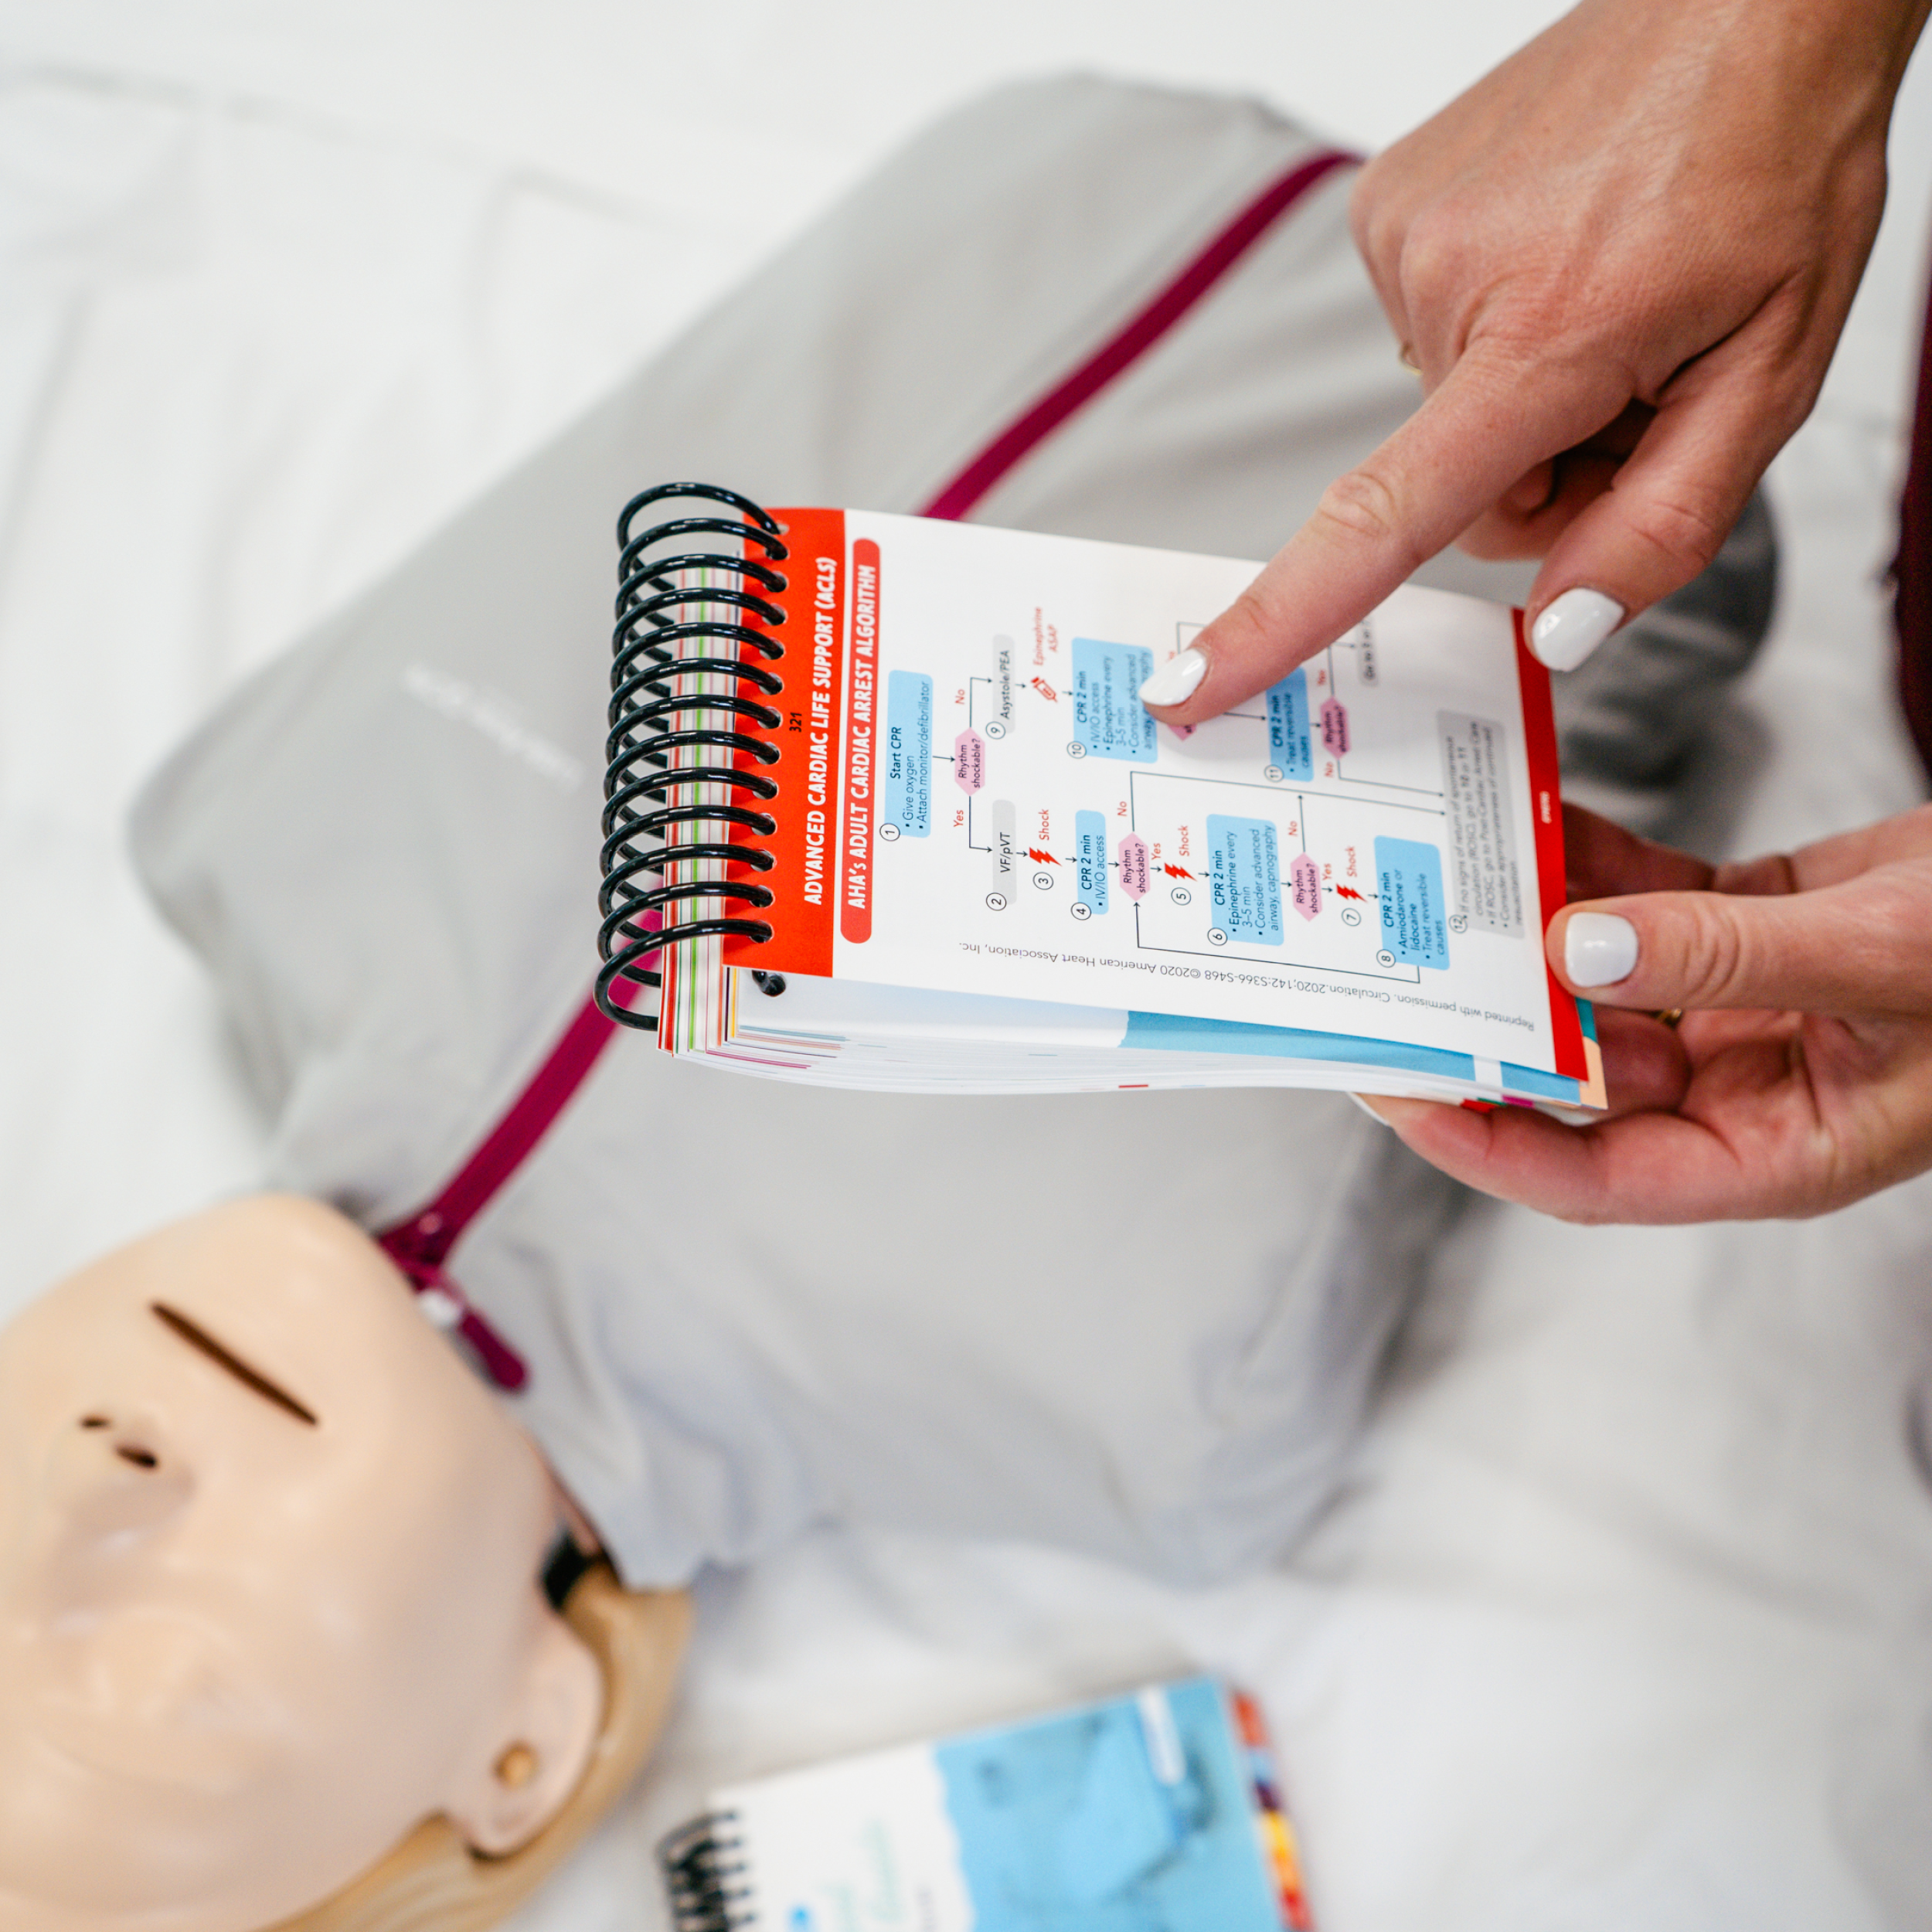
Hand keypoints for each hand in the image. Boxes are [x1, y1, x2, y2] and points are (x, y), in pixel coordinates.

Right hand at [1139, 0, 1925, 722]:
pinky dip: (1494, 326)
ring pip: (1444, 414)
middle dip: (1543, 476)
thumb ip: (1665, 524)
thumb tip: (1559, 633)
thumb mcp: (1777, 372)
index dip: (1278, 618)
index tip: (1186, 684)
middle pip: (1457, 492)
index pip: (1383, 517)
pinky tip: (1561, 260)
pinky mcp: (1384, 205)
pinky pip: (1430, 333)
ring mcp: (1402, 236)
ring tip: (1610, 299)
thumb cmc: (1774, 162)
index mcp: (1546, 335)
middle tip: (1637, 388)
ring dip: (1525, 392)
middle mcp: (1447, 282)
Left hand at [1359, 804, 1931, 1222]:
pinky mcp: (1746, 932)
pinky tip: (1527, 817)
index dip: (1481, 1140)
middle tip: (1382, 964)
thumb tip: (1577, 950)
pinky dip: (1587, 862)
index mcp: (1771, 1149)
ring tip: (1435, 876)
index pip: (1588, 1176)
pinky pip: (1640, 902)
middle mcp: (1738, 1092)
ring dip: (1519, 931)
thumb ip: (1731, 958)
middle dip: (1478, 1021)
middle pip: (1571, 1076)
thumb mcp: (1887, 959)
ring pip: (1593, 981)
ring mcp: (1738, 1011)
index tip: (1392, 1084)